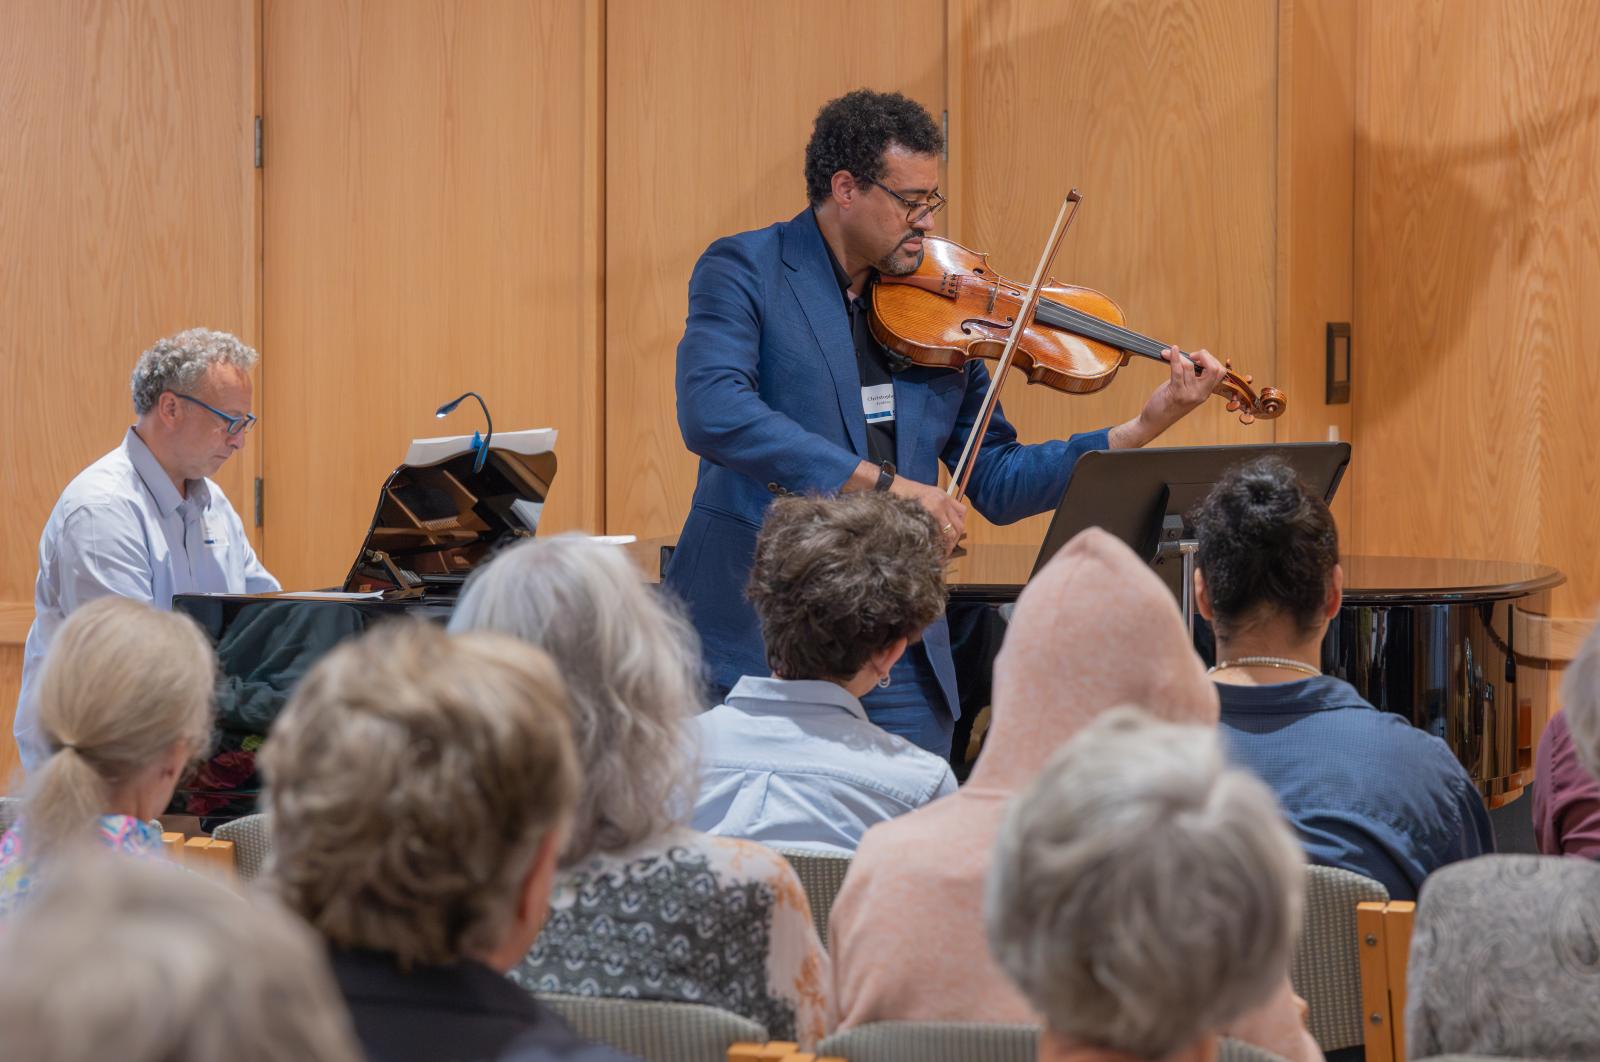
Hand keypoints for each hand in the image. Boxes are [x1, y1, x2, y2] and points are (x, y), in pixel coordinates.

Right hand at [889, 475, 966, 553]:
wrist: (891, 485)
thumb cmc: (902, 492)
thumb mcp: (924, 495)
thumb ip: (934, 506)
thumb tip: (937, 524)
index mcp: (943, 496)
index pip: (962, 512)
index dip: (959, 527)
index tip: (952, 536)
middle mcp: (944, 500)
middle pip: (960, 524)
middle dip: (955, 539)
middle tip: (947, 549)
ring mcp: (940, 505)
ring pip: (954, 530)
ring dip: (950, 544)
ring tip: (943, 553)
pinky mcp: (933, 510)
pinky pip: (944, 531)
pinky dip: (942, 543)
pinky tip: (937, 549)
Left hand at [1109, 346, 1226, 448]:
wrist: (1155, 421)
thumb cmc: (1168, 403)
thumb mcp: (1186, 390)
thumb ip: (1192, 377)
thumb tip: (1190, 357)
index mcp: (1205, 392)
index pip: (1220, 372)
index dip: (1212, 360)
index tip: (1198, 358)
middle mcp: (1200, 394)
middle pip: (1214, 369)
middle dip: (1204, 356)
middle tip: (1192, 355)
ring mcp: (1189, 394)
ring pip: (1190, 367)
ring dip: (1180, 356)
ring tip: (1170, 353)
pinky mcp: (1176, 393)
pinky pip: (1178, 371)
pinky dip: (1174, 357)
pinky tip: (1170, 351)